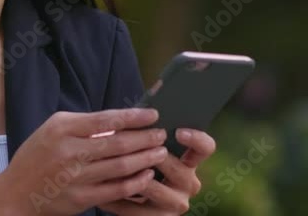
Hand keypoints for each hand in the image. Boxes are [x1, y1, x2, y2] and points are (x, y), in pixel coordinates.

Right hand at [0, 108, 168, 215]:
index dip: (134, 117)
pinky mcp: (81, 199)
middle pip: (118, 143)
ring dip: (146, 158)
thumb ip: (84, 125)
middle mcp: (69, 152)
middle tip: (162, 134)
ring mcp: (76, 177)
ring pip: (121, 166)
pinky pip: (117, 190)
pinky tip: (147, 174)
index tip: (153, 114)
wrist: (15, 194)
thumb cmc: (37, 157)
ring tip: (160, 152)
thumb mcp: (52, 130)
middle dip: (146, 138)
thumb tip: (120, 121)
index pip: (106, 119)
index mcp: (62, 129)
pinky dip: (135, 182)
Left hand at [97, 128, 216, 214]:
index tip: (178, 131)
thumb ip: (147, 129)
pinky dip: (118, 200)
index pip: (205, 147)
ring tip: (116, 167)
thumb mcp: (144, 145)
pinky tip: (101, 191)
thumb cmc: (134, 160)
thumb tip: (145, 102)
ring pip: (157, 190)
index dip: (196, 139)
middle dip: (159, 158)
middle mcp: (188, 183)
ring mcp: (175, 204)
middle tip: (141, 148)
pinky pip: (137, 212)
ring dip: (135, 178)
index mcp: (189, 160)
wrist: (124, 197)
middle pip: (181, 170)